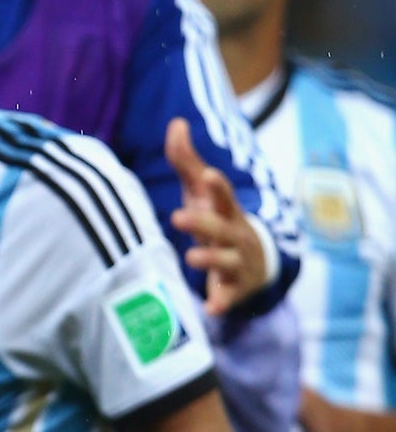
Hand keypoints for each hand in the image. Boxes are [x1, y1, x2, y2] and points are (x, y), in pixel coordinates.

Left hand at [166, 118, 268, 314]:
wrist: (256, 263)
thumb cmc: (218, 218)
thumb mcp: (201, 191)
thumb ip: (186, 160)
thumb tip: (176, 122)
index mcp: (226, 210)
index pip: (222, 195)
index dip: (216, 186)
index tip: (207, 175)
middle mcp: (235, 235)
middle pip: (221, 228)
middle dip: (203, 223)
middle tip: (178, 217)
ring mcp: (237, 263)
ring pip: (225, 261)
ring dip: (210, 259)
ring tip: (190, 256)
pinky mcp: (234, 289)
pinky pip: (228, 297)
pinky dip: (221, 303)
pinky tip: (210, 309)